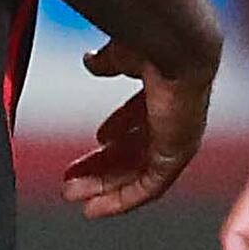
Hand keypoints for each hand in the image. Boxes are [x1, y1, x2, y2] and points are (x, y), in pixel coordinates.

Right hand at [65, 37, 214, 217]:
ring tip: (73, 194)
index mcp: (165, 93)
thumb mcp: (123, 55)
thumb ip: (108, 62)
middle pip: (134, 152)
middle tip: (72, 179)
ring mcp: (176, 140)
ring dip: (104, 187)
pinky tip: (96, 207)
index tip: (95, 140)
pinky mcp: (175, 156)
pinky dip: (121, 200)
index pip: (140, 120)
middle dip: (101, 167)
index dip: (116, 130)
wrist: (176, 47)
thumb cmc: (156, 42)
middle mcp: (174, 119)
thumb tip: (92, 62)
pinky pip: (148, 188)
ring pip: (136, 174)